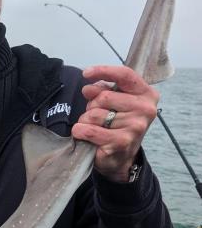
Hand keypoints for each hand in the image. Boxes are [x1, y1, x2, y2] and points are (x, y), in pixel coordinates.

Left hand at [72, 65, 157, 181]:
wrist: (121, 157)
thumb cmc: (117, 124)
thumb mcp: (113, 103)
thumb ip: (102, 90)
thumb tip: (88, 88)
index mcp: (146, 94)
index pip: (124, 75)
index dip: (103, 71)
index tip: (86, 73)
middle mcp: (145, 109)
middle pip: (104, 96)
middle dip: (92, 105)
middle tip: (95, 115)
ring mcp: (135, 127)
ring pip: (94, 114)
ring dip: (85, 120)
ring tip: (93, 127)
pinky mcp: (121, 142)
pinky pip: (90, 130)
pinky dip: (81, 131)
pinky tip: (85, 135)